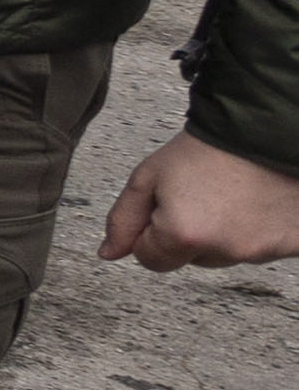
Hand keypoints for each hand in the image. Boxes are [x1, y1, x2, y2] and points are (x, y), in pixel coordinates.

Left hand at [98, 131, 298, 271]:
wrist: (271, 129)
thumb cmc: (211, 148)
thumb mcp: (150, 176)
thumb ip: (123, 219)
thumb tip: (109, 254)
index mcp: (183, 234)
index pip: (150, 260)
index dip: (151, 232)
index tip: (167, 206)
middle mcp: (225, 250)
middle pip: (190, 259)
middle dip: (190, 234)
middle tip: (204, 195)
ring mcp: (262, 251)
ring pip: (226, 255)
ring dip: (224, 234)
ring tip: (234, 195)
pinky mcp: (293, 246)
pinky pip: (264, 250)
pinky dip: (258, 231)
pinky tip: (259, 203)